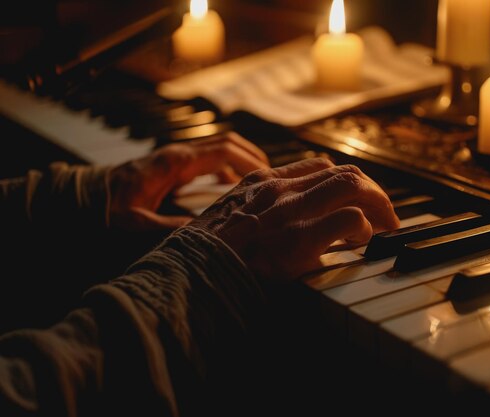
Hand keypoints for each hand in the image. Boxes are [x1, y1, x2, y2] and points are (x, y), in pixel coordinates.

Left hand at [108, 133, 268, 230]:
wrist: (86, 196)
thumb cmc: (108, 207)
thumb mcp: (136, 223)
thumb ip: (169, 227)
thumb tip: (207, 234)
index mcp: (175, 162)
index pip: (224, 151)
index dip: (250, 162)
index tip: (268, 177)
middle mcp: (180, 153)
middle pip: (227, 142)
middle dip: (253, 156)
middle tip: (273, 176)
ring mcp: (178, 156)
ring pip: (220, 148)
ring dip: (242, 160)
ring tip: (261, 181)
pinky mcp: (176, 164)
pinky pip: (210, 159)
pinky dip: (228, 168)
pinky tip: (235, 188)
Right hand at [191, 158, 399, 281]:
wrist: (187, 277)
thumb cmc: (205, 254)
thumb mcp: (227, 217)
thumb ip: (255, 209)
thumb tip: (280, 219)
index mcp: (263, 182)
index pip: (319, 166)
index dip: (346, 183)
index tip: (357, 200)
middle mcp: (280, 190)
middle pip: (344, 172)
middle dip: (372, 192)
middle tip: (383, 216)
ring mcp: (290, 213)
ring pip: (353, 186)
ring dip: (378, 206)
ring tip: (385, 228)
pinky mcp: (298, 241)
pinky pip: (349, 220)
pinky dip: (364, 230)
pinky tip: (361, 245)